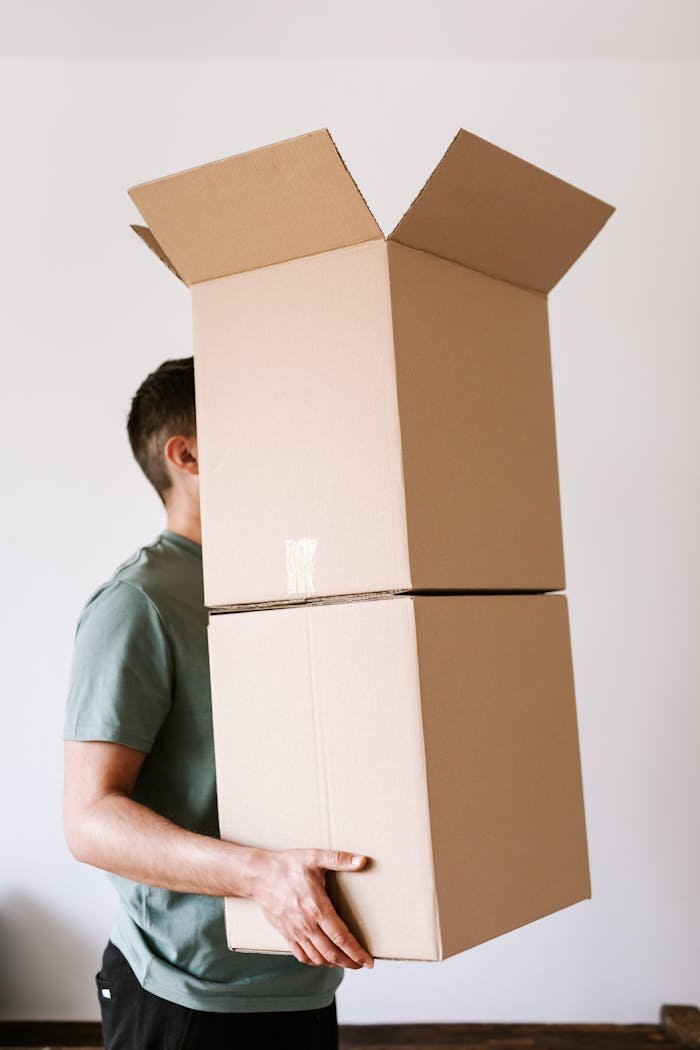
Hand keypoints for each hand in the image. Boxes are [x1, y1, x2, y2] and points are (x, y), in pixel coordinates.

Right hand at [246, 847, 373, 968]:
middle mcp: (307, 925)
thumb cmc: (288, 865)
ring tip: (346, 963)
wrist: (259, 875)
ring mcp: (295, 932)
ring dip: (334, 964)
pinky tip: (323, 960)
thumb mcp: (315, 857)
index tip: (369, 961)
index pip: (342, 938)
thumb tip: (363, 860)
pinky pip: (301, 956)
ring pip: (318, 958)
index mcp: (318, 908)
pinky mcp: (286, 934)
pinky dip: (315, 962)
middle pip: (332, 953)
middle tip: (362, 965)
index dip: (357, 952)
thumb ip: (340, 859)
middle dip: (350, 962)